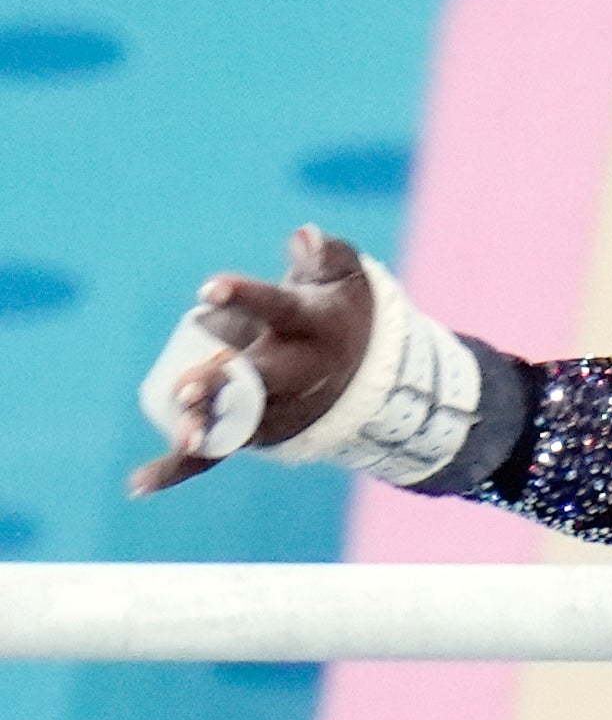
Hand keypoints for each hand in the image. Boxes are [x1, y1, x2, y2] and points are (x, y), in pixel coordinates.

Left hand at [128, 226, 374, 497]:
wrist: (366, 372)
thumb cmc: (337, 309)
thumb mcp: (344, 275)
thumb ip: (323, 253)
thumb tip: (300, 236)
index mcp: (317, 326)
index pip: (280, 309)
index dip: (245, 298)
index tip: (207, 289)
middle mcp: (301, 372)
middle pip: (262, 379)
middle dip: (226, 383)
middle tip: (189, 386)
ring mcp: (280, 406)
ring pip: (240, 421)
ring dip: (209, 429)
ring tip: (182, 435)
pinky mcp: (258, 431)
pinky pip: (216, 453)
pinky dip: (178, 469)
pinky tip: (138, 483)